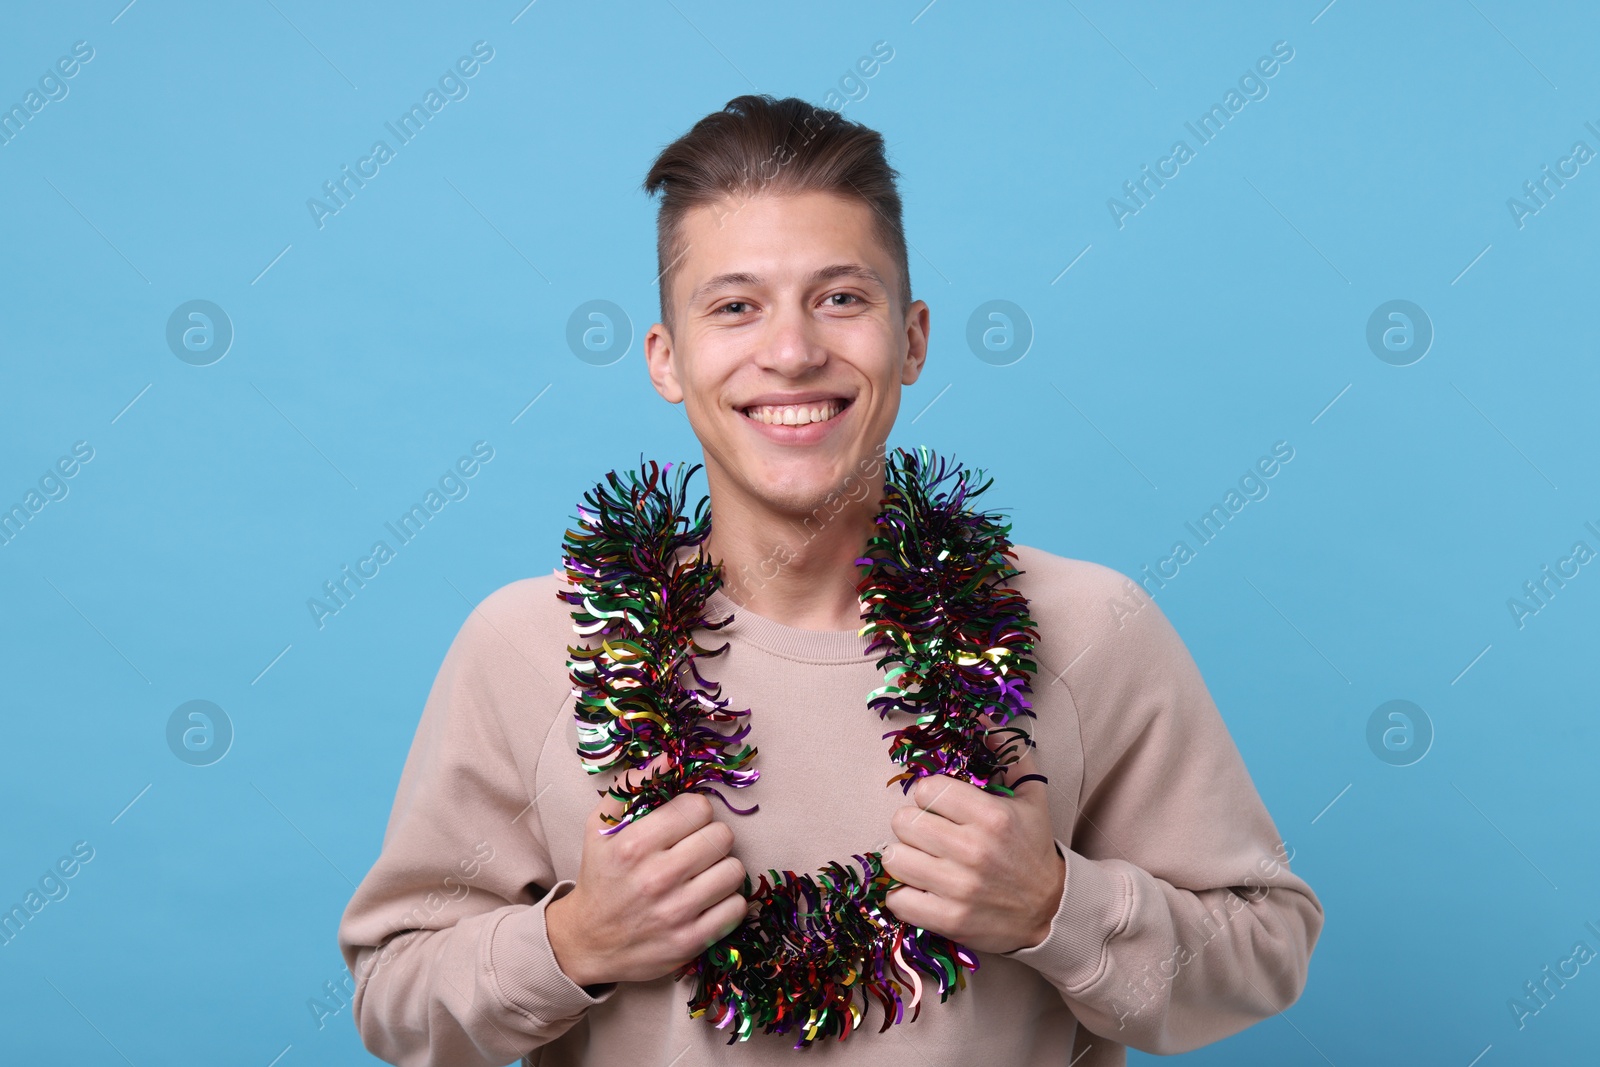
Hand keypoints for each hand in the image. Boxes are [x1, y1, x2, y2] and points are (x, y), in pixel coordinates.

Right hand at [545, 759, 748, 987]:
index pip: (698, 808)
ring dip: (722, 869)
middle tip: (695, 848)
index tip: (684, 823)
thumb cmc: (600, 876)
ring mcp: (676, 913)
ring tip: (702, 874)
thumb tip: (668, 755)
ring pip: (734, 870)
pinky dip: (726, 901)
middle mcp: (656, 878)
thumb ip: (631, 785)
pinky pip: (736, 907)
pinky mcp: (691, 942)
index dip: (694, 812)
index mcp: (634, 845)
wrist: (588, 941)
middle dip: (711, 837)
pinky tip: (706, 900)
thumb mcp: (600, 827)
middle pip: (722, 836)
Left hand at [881, 721, 1064, 953]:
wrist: (1053, 911)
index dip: (926, 795)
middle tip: (926, 833)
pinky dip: (902, 894)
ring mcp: (959, 888)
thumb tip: (982, 718)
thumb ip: (1008, 753)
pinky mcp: (949, 920)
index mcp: (991, 816)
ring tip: (921, 859)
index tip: (937, 806)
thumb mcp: (1031, 796)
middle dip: (911, 824)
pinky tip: (920, 888)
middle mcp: (973, 850)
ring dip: (903, 857)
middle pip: (902, 821)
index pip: (926, 789)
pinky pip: (897, 900)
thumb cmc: (1035, 849)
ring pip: (894, 858)